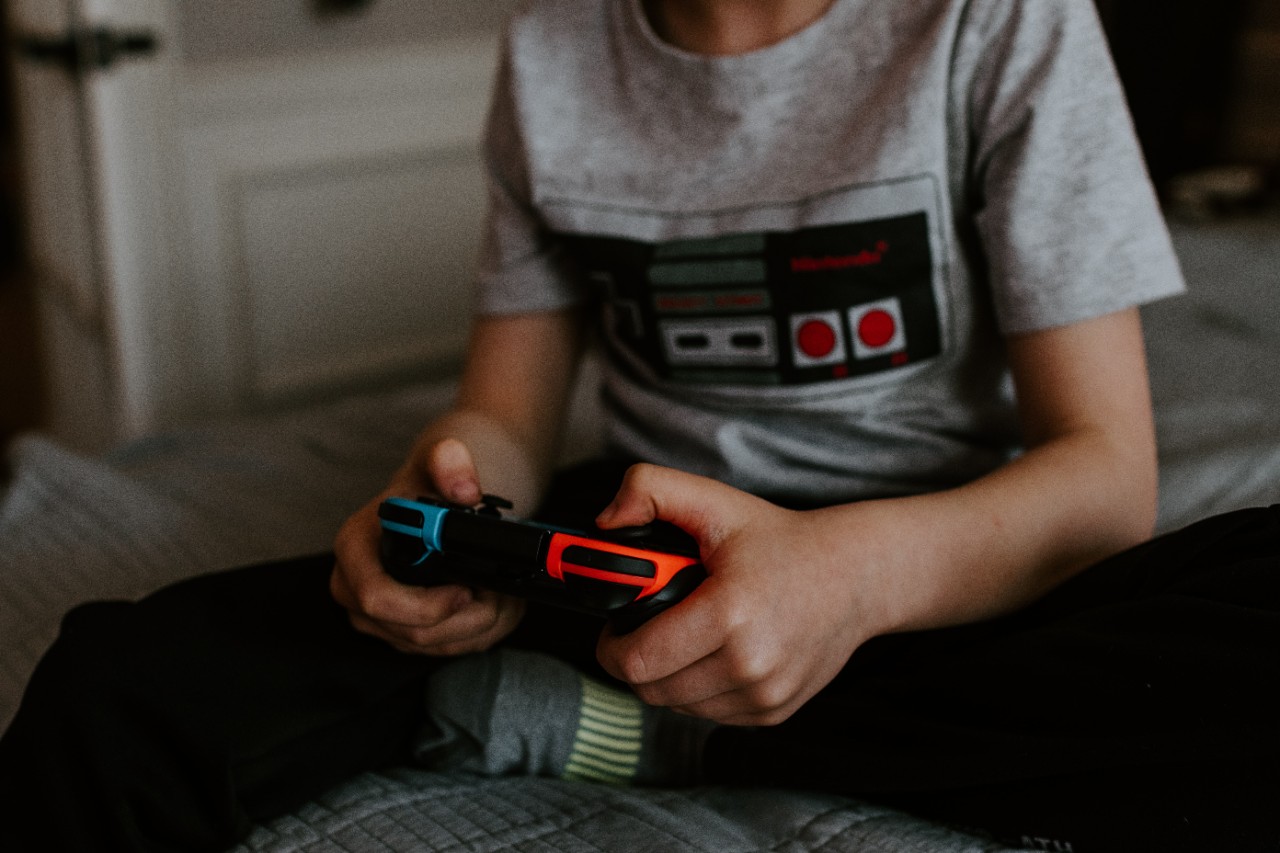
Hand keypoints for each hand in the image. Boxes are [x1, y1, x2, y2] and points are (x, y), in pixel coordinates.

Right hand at [330, 438, 525, 654]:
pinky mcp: (405, 634)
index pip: (377, 598)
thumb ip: (450, 462)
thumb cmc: (432, 484)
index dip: (426, 605)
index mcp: (355, 549)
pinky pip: (448, 648)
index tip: (467, 588)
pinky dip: (481, 630)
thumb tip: (465, 489)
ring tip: (502, 591)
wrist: (440, 500)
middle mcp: (356, 589)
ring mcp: (379, 618)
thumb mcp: (441, 459)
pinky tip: (495, 601)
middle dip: (467, 617)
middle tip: (499, 591)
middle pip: (413, 632)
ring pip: (437, 645)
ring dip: (481, 623)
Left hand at [594, 465, 887, 725]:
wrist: (853, 576)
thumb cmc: (779, 540)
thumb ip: (649, 489)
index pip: (638, 661)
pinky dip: (699, 689)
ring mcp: (765, 694)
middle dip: (634, 661)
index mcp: (729, 613)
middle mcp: (751, 664)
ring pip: (677, 706)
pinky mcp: (773, 712)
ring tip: (682, 636)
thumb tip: (605, 523)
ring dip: (667, 677)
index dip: (610, 645)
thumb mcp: (714, 500)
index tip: (615, 626)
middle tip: (644, 628)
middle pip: (651, 689)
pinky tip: (712, 653)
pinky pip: (709, 714)